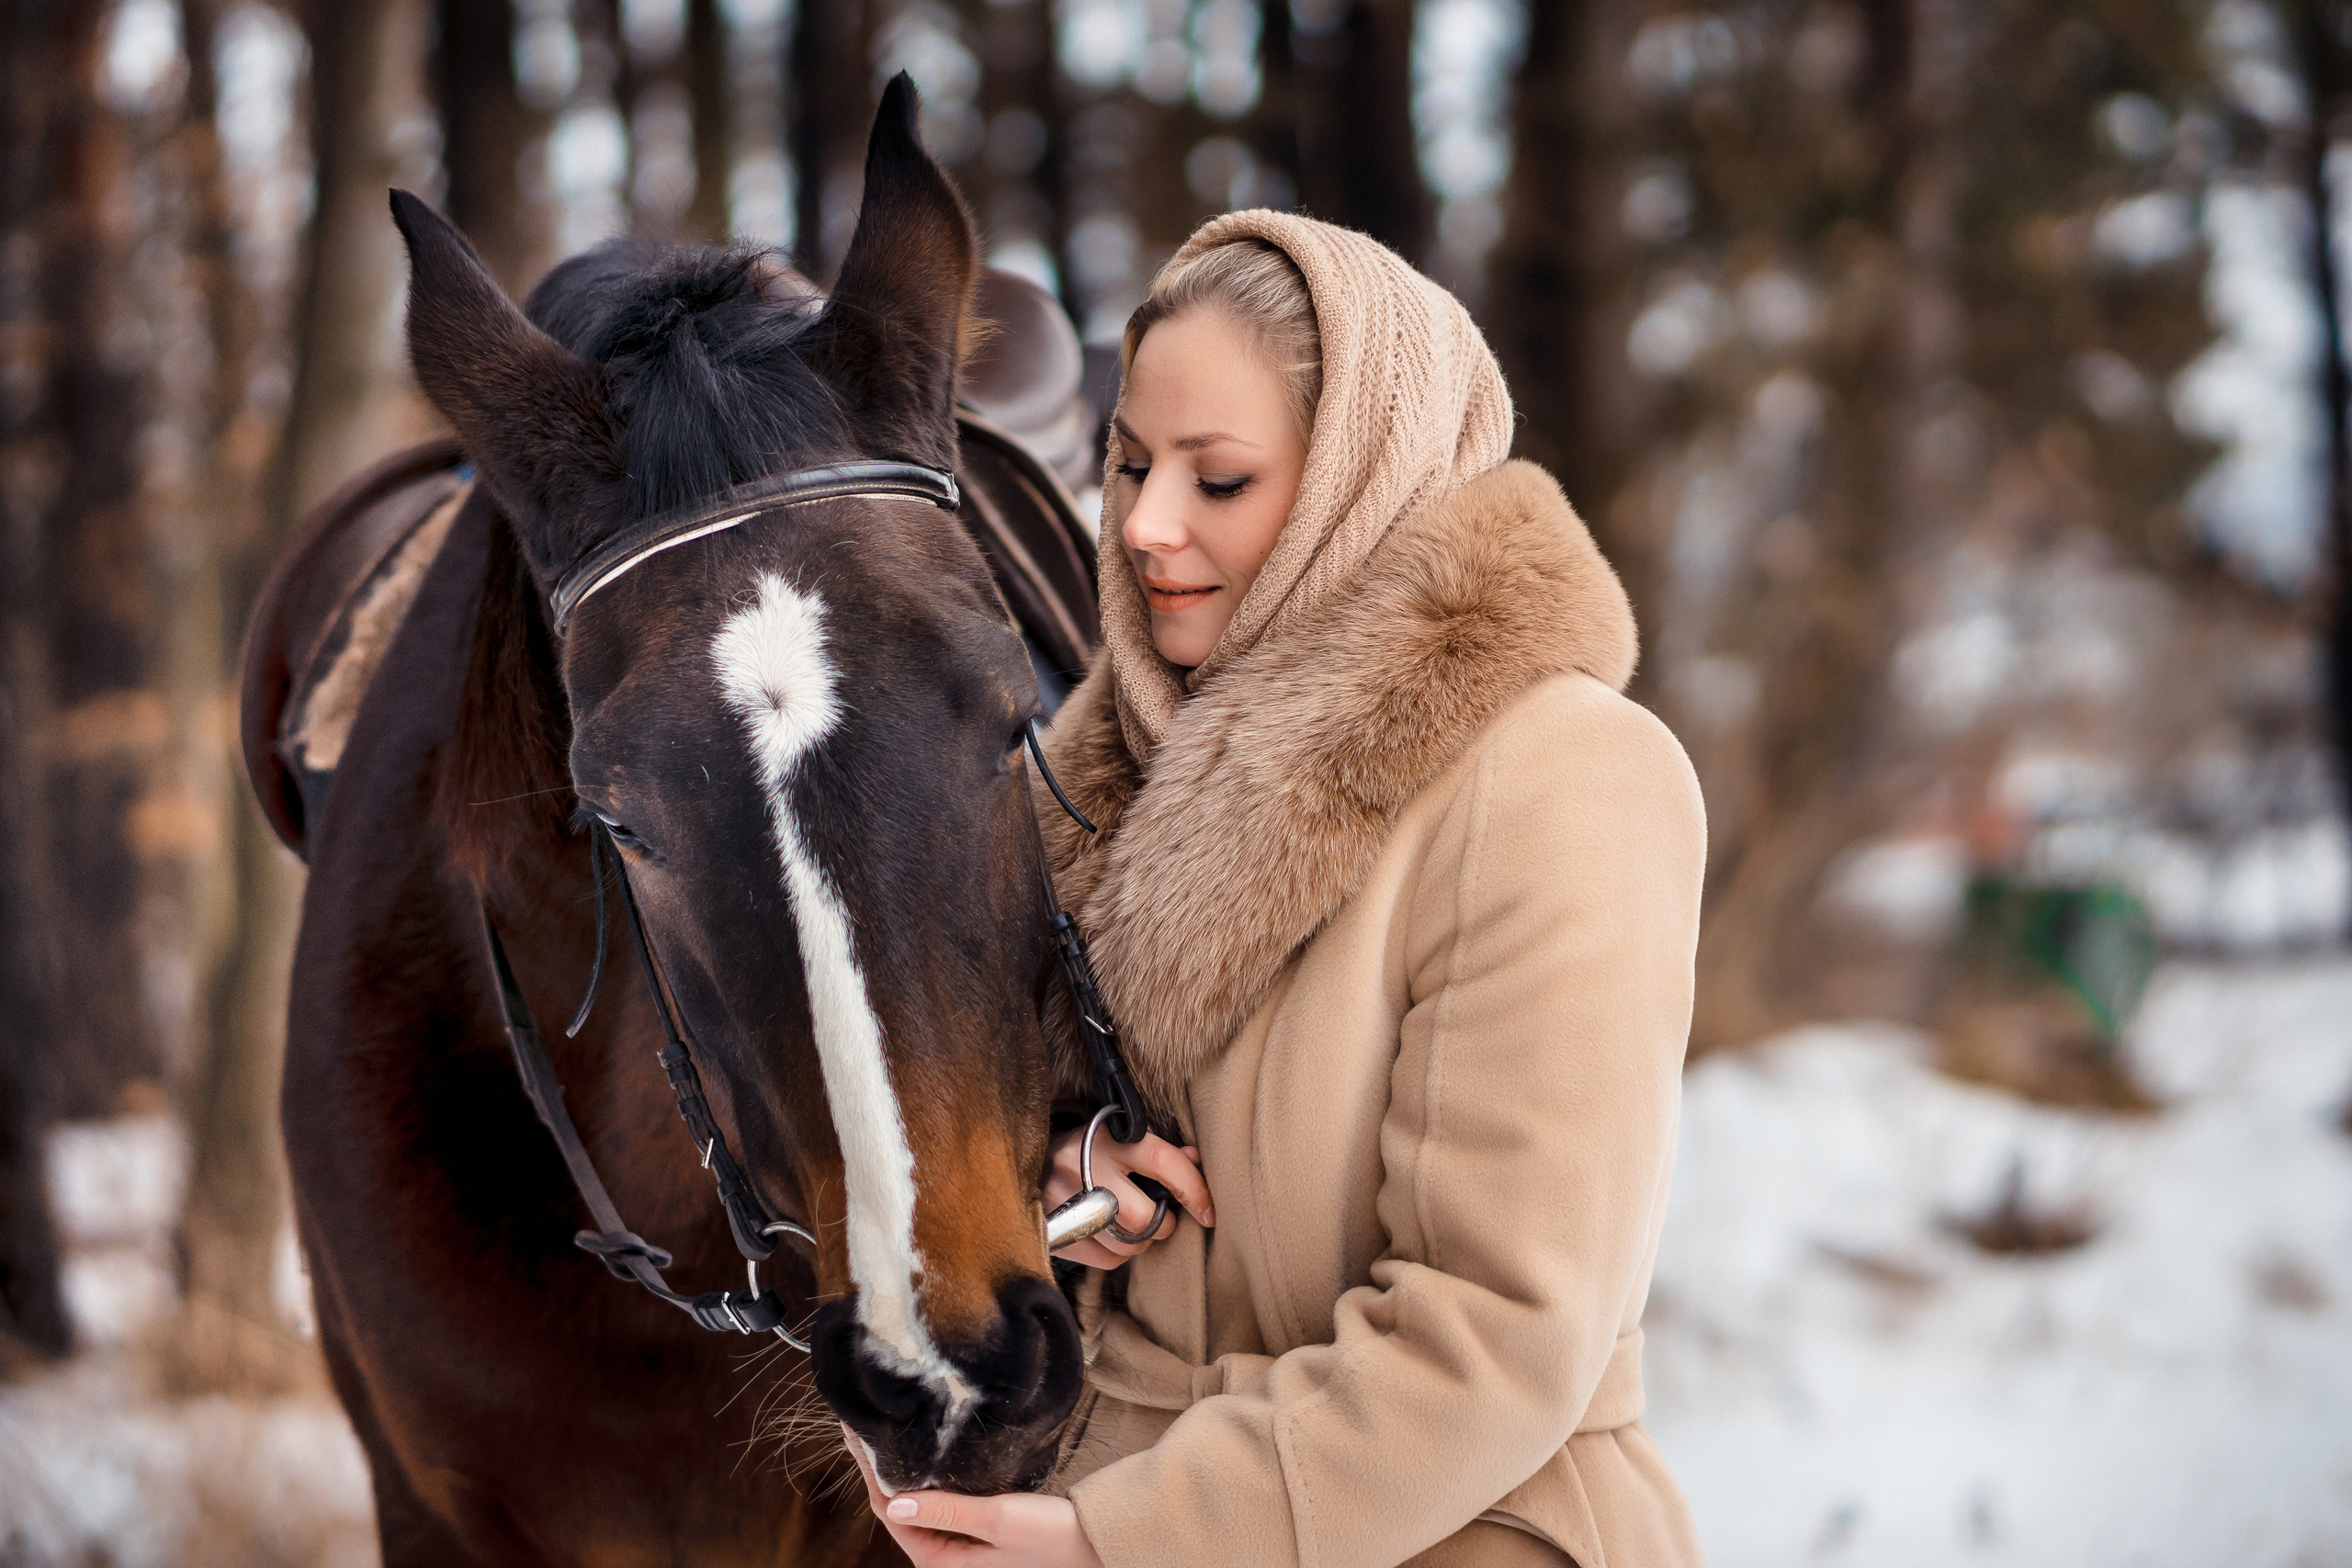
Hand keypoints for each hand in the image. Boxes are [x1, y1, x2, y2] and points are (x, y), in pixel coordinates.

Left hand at [849, 1426, 1103, 1566]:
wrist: (1097, 1541)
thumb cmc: (1052, 1537)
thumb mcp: (998, 1520)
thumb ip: (946, 1510)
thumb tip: (893, 1500)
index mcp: (941, 1564)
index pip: (889, 1511)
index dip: (868, 1470)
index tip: (853, 1432)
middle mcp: (945, 1557)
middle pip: (896, 1506)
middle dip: (877, 1467)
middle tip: (859, 1422)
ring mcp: (959, 1544)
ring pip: (917, 1501)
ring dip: (899, 1469)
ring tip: (881, 1429)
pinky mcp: (976, 1529)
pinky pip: (939, 1500)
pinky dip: (926, 1474)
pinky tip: (921, 1449)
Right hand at [1044, 1124, 1212, 1268]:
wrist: (1031, 1161)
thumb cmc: (1091, 1150)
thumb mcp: (1121, 1139)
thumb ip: (1159, 1151)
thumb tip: (1197, 1161)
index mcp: (1107, 1137)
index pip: (1161, 1161)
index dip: (1193, 1189)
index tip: (1209, 1213)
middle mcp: (1081, 1166)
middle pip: (1141, 1218)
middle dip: (1161, 1226)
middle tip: (1159, 1219)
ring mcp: (1062, 1201)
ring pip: (1126, 1246)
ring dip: (1139, 1243)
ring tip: (1129, 1225)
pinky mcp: (1051, 1231)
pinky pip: (1106, 1261)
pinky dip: (1117, 1254)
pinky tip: (1109, 1235)